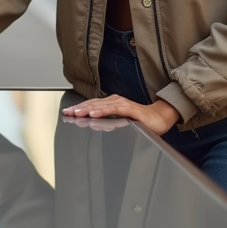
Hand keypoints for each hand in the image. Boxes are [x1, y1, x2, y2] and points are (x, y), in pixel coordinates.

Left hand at [62, 95, 180, 135]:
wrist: (160, 118)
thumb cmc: (141, 120)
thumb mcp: (120, 121)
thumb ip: (109, 121)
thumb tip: (93, 125)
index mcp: (112, 104)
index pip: (92, 105)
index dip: (79, 108)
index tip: (66, 113)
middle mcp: (116, 101)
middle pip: (93, 104)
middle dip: (79, 108)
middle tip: (66, 113)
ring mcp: (123, 104)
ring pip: (101, 105)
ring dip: (87, 108)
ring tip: (76, 113)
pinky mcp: (131, 109)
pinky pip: (115, 109)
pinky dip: (103, 111)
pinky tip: (94, 114)